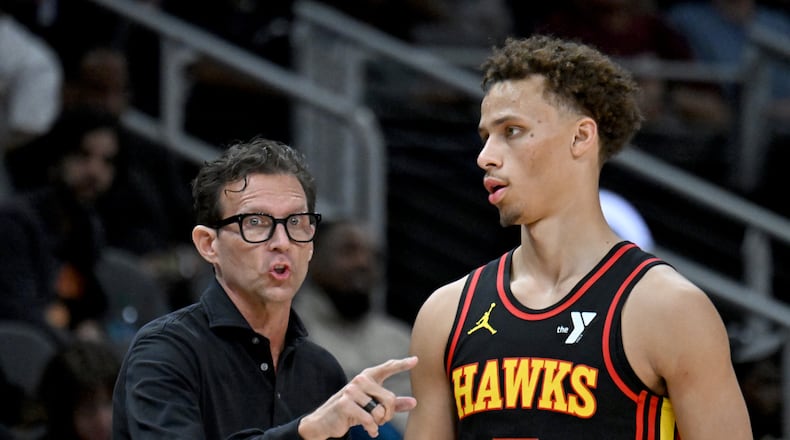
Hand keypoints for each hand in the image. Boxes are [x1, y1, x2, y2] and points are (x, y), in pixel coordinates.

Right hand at [299, 356, 417, 438]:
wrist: (325, 421)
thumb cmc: (353, 411)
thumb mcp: (373, 405)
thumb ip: (394, 404)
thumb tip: (414, 402)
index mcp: (368, 377)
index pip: (387, 367)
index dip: (402, 364)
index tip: (416, 360)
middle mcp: (360, 380)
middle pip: (390, 398)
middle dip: (388, 414)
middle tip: (381, 420)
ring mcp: (351, 391)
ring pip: (380, 411)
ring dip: (379, 422)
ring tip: (372, 424)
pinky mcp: (345, 404)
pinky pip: (369, 419)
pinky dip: (372, 429)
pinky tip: (370, 430)